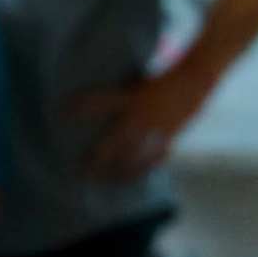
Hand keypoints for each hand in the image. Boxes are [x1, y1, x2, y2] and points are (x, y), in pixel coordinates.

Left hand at [76, 66, 210, 179]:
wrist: (196, 80)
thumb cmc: (164, 75)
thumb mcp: (137, 82)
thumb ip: (123, 94)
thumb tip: (103, 103)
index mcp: (131, 98)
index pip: (98, 102)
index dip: (79, 107)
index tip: (61, 112)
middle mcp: (140, 117)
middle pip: (112, 144)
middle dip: (95, 160)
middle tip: (79, 171)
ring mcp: (155, 131)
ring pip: (132, 159)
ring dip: (117, 172)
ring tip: (105, 181)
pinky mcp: (169, 138)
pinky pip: (152, 160)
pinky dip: (142, 170)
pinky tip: (132, 177)